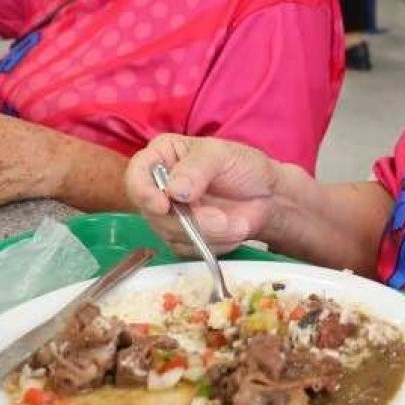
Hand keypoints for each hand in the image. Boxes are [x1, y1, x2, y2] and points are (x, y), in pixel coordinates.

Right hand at [124, 134, 280, 255]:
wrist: (268, 197)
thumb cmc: (243, 166)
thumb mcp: (222, 155)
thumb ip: (196, 168)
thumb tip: (173, 191)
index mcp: (162, 155)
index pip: (136, 173)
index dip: (143, 191)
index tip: (163, 204)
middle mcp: (158, 185)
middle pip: (150, 210)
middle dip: (187, 219)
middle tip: (220, 219)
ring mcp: (168, 214)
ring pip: (168, 233)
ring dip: (205, 233)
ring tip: (233, 223)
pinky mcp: (180, 237)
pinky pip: (184, 249)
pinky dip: (210, 243)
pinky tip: (230, 231)